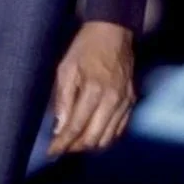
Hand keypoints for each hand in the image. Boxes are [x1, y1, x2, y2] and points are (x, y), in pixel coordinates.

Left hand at [47, 20, 135, 156]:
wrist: (114, 31)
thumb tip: (59, 127)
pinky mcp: (132, 102)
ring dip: (90, 145)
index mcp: (93, 90)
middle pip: (94, 139)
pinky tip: (94, 134)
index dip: (62, 143)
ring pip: (108, 139)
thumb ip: (63, 98)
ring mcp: (125, 103)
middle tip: (62, 147)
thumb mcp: (66, 67)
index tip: (51, 152)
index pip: (76, 127)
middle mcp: (112, 101)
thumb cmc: (86, 47)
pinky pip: (120, 130)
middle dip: (75, 148)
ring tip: (75, 143)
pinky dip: (106, 137)